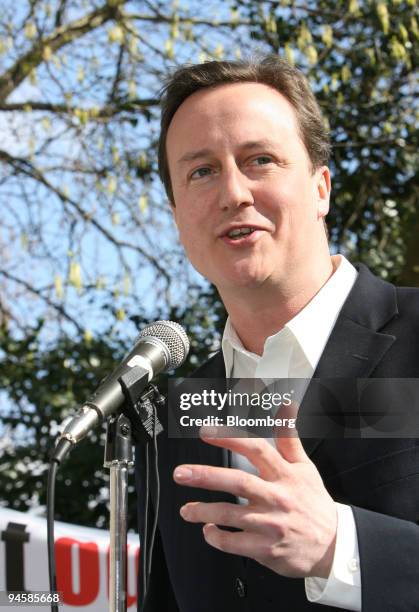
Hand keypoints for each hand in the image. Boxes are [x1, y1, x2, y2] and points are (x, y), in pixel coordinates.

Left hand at [173, 427, 336, 578]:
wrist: (333, 545)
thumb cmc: (314, 503)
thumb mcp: (305, 467)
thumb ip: (289, 437)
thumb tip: (287, 406)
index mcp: (285, 475)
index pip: (256, 449)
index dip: (230, 438)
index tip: (206, 432)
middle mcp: (277, 497)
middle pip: (238, 482)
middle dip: (206, 475)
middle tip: (181, 473)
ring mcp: (271, 524)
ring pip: (231, 515)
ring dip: (203, 511)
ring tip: (186, 509)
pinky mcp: (267, 549)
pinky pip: (235, 544)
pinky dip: (216, 537)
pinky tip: (207, 530)